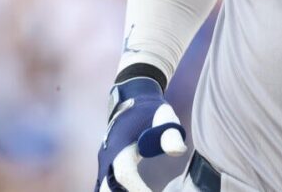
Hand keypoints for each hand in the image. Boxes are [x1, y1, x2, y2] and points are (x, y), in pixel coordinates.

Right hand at [95, 77, 186, 191]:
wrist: (132, 99)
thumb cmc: (151, 111)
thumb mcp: (164, 117)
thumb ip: (170, 135)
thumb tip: (177, 152)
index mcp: (120, 147)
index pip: (124, 174)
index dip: (136, 189)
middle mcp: (107, 158)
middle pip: (107, 189)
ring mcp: (104, 165)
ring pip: (103, 189)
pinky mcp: (107, 169)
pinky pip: (105, 187)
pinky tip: (135, 191)